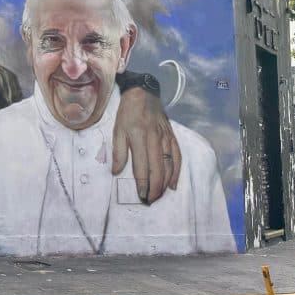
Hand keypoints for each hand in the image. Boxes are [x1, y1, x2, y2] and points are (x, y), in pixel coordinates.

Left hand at [112, 88, 181, 203]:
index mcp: (139, 137)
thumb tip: (116, 172)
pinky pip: (177, 156)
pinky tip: (173, 184)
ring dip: (165, 183)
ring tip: (159, 195)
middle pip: (158, 169)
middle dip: (155, 188)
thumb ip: (118, 152)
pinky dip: (176, 171)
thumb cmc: (127, 113)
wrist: (143, 93)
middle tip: (150, 200)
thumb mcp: (117, 130)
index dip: (143, 184)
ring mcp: (166, 138)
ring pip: (169, 165)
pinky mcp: (172, 136)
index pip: (142, 166)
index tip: (141, 196)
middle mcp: (155, 139)